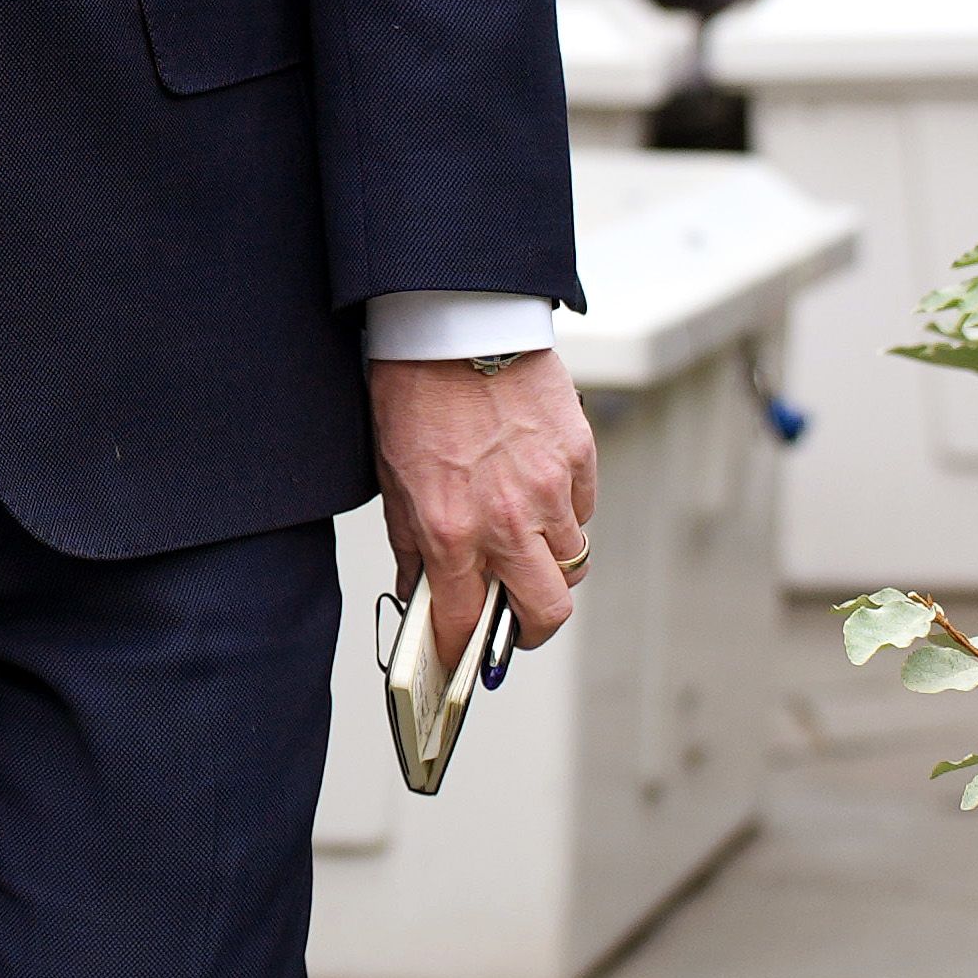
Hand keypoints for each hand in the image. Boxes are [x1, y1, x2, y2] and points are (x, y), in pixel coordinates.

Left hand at [371, 347, 598, 668]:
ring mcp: (550, 489)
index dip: (465, 648)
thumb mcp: (394, 479)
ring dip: (550, 563)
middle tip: (516, 622)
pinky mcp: (579, 455)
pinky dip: (566, 515)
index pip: (467, 621)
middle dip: (530, 629)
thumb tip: (423, 591)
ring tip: (525, 542)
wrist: (456, 324)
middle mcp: (507, 520)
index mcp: (453, 531)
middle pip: (547, 612)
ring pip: (573, 561)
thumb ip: (413, 544)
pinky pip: (583, 510)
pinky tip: (539, 493)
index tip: (464, 653)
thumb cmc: (416, 394)